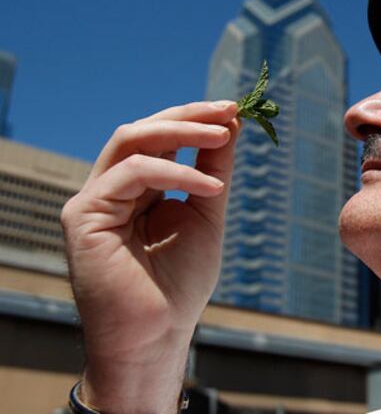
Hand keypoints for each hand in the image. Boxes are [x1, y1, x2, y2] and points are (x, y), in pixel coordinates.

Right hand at [61, 101, 239, 411]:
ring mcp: (94, 199)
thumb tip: (232, 123)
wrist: (158, 333)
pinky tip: (210, 187)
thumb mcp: (206, 212)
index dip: (195, 118)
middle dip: (189, 115)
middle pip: (144, 130)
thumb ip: (213, 168)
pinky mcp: (83, 214)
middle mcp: (112, 188)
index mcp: (138, 187)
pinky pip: (131, 173)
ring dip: (181, 131)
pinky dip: (175, 172)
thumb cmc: (180, 282)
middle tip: (229, 110)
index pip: (161, 137)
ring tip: (224, 135)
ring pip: (132, 140)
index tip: (234, 109)